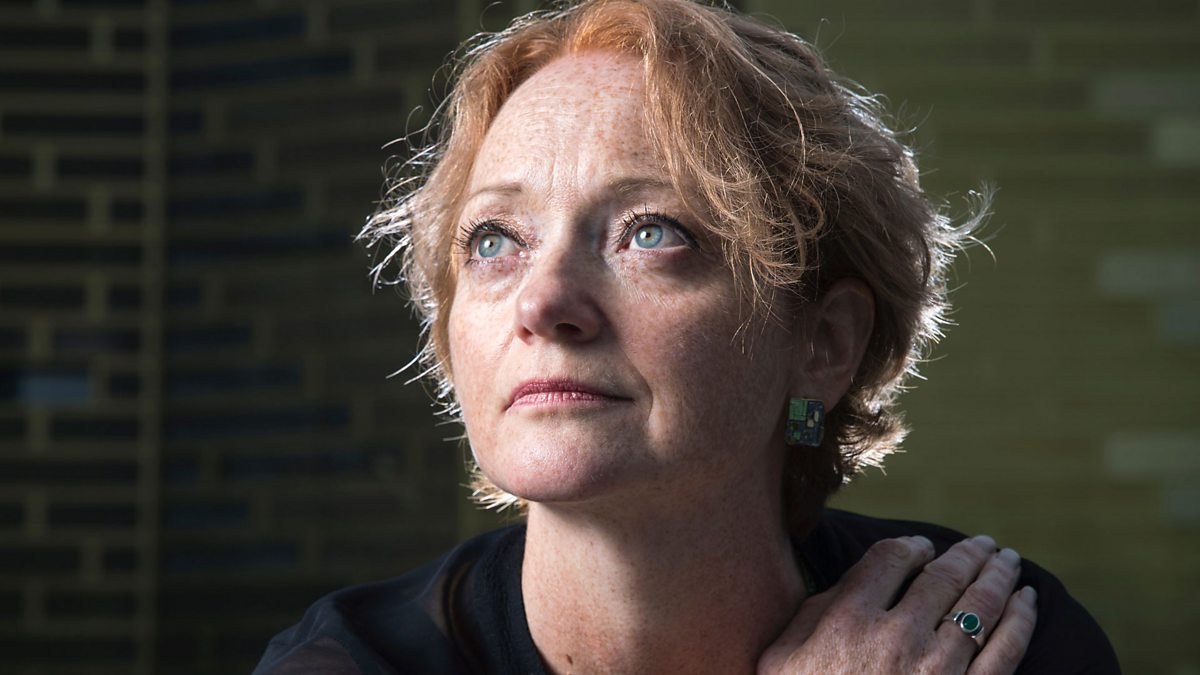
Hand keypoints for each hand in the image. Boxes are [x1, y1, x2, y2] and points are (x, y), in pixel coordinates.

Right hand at [758, 535, 1037, 674]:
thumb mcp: (781, 658)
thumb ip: (812, 612)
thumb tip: (853, 581)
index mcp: (848, 619)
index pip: (891, 558)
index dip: (911, 545)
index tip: (922, 546)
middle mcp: (896, 636)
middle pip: (943, 576)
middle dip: (967, 554)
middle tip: (983, 544)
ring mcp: (937, 670)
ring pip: (980, 606)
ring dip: (998, 576)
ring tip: (1006, 562)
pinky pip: (1007, 650)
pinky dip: (1022, 618)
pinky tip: (1028, 600)